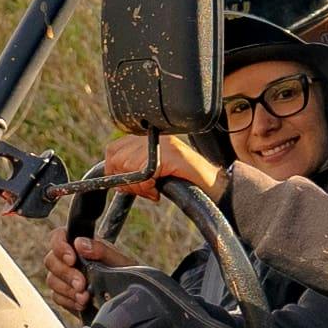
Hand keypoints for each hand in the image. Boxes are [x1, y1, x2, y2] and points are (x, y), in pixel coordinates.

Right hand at [43, 231, 132, 317]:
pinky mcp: (65, 295)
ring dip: (68, 290)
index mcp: (82, 245)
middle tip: (81, 283)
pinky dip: (69, 301)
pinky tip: (82, 303)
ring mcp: (66, 277)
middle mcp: (71, 259)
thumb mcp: (118, 261)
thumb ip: (100, 249)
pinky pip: (57, 296)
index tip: (71, 259)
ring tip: (85, 297)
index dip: (60, 247)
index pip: (59, 237)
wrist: (130, 300)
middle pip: (51, 260)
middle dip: (66, 274)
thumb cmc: (128, 276)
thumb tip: (80, 243)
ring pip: (52, 280)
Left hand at [101, 131, 223, 200]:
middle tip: (143, 190)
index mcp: (148, 138)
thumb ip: (135, 172)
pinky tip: (157, 190)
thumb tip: (115, 182)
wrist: (214, 186)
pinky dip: (147, 186)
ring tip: (153, 190)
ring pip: (129, 165)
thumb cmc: (185, 181)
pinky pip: (146, 172)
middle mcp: (154, 137)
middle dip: (126, 181)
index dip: (113, 170)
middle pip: (118, 157)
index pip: (114, 149)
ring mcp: (163, 144)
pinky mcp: (171, 155)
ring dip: (138, 185)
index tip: (124, 185)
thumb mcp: (155, 174)